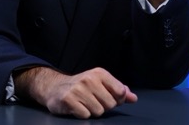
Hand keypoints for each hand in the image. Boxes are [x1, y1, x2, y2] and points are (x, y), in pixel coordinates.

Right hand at [14, 67, 137, 118]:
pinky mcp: (68, 99)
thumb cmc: (82, 87)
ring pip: (99, 111)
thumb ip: (119, 90)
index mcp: (100, 73)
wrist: (55, 87)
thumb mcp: (101, 83)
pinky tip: (77, 107)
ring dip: (92, 111)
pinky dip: (82, 114)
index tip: (108, 97)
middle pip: (110, 104)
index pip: (120, 92)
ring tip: (84, 103)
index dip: (117, 99)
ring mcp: (78, 89)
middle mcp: (89, 79)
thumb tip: (133, 98)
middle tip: (93, 100)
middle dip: (104, 106)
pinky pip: (86, 115)